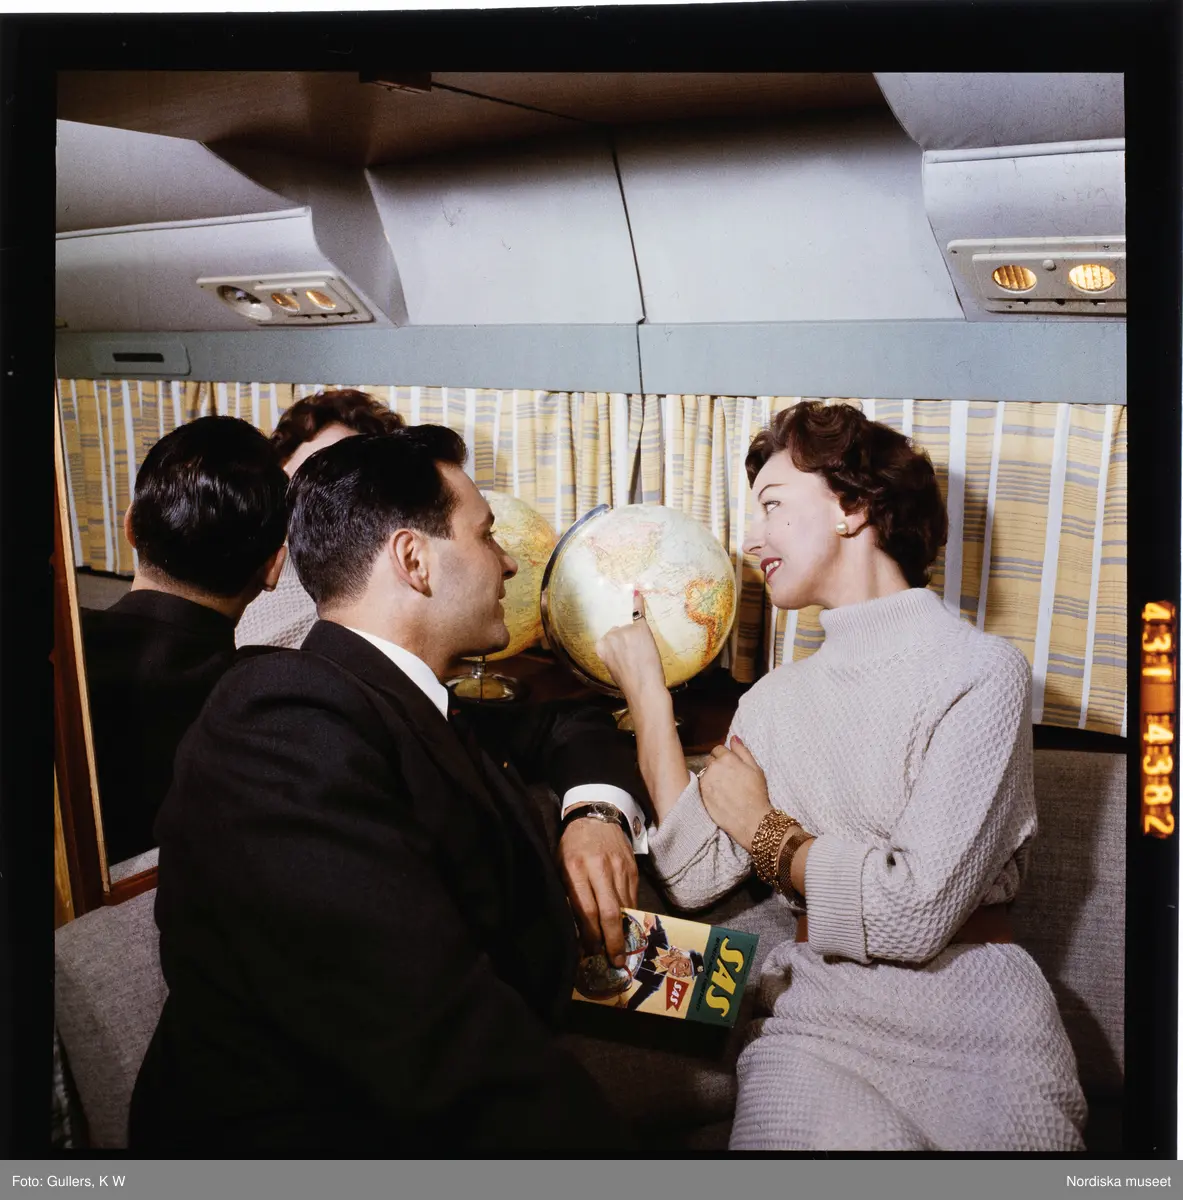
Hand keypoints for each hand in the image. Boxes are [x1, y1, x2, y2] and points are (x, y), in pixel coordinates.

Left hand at [558, 813, 638, 966]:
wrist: (596, 816)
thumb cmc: (572, 846)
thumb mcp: (560, 866)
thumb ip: (568, 894)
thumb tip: (575, 931)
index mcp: (576, 869)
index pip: (586, 910)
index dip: (590, 935)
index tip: (590, 953)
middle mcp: (600, 869)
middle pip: (610, 912)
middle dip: (613, 941)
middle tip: (615, 961)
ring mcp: (619, 868)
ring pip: (625, 908)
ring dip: (623, 932)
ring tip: (620, 951)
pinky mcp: (632, 869)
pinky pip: (633, 898)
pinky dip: (630, 916)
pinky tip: (626, 928)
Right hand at [595, 591, 666, 703]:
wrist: (643, 688)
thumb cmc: (630, 682)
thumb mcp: (613, 668)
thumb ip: (612, 653)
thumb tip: (620, 644)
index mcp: (600, 646)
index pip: (610, 638)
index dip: (620, 648)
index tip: (624, 657)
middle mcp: (610, 635)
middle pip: (621, 631)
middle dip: (628, 642)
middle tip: (635, 658)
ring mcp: (625, 630)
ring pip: (632, 629)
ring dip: (638, 639)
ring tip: (642, 655)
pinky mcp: (640, 628)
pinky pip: (638, 613)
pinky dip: (638, 603)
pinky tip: (638, 594)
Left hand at [697, 736, 771, 852]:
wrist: (751, 820)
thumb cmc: (757, 794)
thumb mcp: (756, 769)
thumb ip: (742, 751)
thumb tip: (733, 738)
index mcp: (727, 758)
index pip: (718, 749)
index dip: (725, 757)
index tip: (731, 766)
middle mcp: (714, 767)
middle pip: (710, 760)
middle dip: (717, 765)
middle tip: (728, 778)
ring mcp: (706, 781)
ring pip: (705, 773)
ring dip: (711, 777)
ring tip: (724, 789)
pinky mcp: (702, 795)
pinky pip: (702, 786)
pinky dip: (708, 788)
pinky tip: (719, 796)